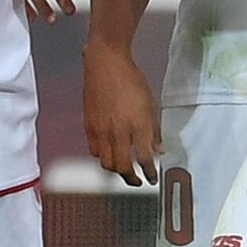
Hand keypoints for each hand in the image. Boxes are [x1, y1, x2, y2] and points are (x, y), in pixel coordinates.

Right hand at [83, 43, 162, 185]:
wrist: (106, 65)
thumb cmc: (132, 82)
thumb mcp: (150, 104)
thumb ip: (153, 130)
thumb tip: (158, 150)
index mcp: (137, 125)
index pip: (144, 159)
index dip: (149, 173)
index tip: (152, 179)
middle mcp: (118, 131)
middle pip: (122, 167)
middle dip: (131, 179)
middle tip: (137, 181)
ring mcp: (101, 130)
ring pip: (106, 163)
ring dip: (116, 171)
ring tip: (123, 170)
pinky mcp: (88, 126)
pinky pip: (94, 151)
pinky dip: (103, 157)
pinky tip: (109, 153)